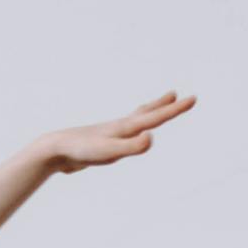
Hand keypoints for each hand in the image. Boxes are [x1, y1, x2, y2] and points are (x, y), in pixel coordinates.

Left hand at [36, 93, 197, 174]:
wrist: (54, 150)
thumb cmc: (81, 151)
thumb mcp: (110, 152)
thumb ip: (131, 146)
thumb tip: (152, 137)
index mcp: (125, 127)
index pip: (156, 117)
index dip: (176, 109)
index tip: (193, 98)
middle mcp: (120, 127)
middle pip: (147, 112)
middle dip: (165, 106)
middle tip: (178, 95)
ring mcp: (111, 133)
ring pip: (135, 120)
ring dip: (149, 111)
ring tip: (157, 106)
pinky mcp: (104, 143)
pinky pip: (126, 134)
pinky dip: (134, 130)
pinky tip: (130, 135)